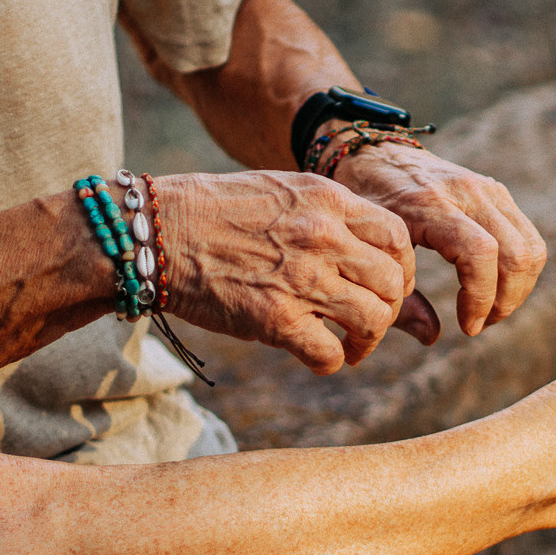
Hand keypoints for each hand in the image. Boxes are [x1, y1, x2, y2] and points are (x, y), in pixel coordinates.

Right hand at [157, 171, 443, 373]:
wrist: (155, 232)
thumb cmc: (211, 211)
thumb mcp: (280, 191)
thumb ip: (325, 216)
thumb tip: (362, 249)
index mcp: (326, 199)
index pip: (397, 236)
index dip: (401, 267)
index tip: (387, 284)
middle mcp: (322, 235)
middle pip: (392, 281)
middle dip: (389, 309)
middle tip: (369, 321)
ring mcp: (301, 278)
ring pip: (373, 319)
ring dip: (367, 340)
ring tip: (351, 346)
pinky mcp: (275, 319)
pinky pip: (329, 354)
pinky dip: (331, 363)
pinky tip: (318, 358)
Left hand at [330, 142, 547, 335]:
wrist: (374, 153)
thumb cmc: (365, 206)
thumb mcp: (370, 250)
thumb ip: (399, 297)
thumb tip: (431, 337)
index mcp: (431, 204)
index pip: (480, 253)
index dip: (480, 298)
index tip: (466, 326)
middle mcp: (468, 192)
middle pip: (517, 254)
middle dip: (504, 302)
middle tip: (478, 324)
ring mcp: (488, 190)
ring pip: (532, 248)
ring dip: (517, 290)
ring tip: (488, 312)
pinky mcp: (498, 193)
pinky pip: (528, 238)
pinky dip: (519, 271)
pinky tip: (492, 288)